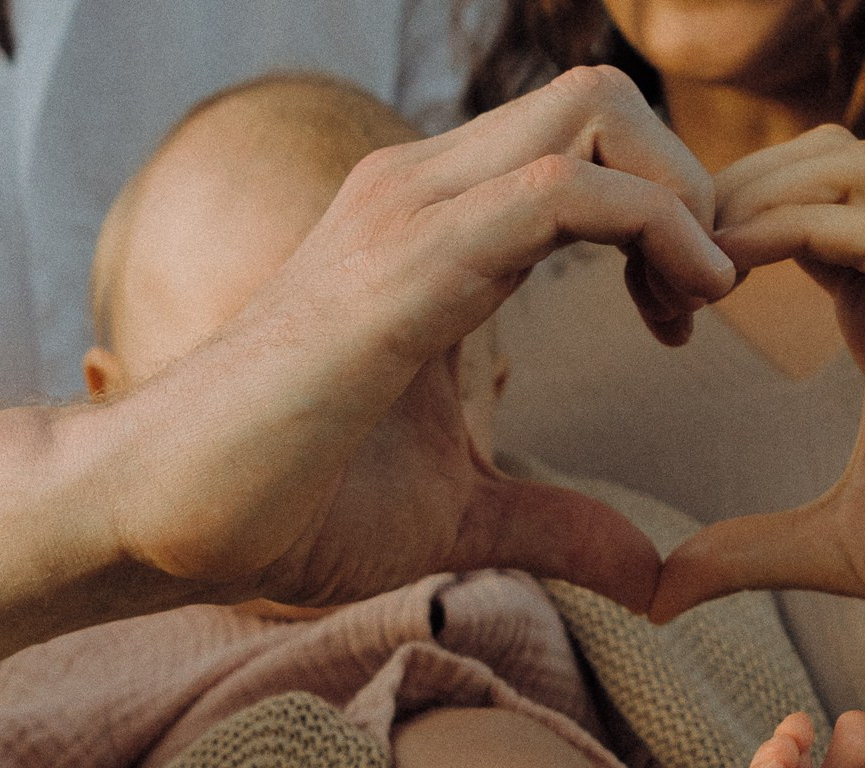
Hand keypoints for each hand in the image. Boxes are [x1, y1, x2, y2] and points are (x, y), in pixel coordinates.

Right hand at [87, 66, 736, 616]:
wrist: (165, 512)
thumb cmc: (285, 504)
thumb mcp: (457, 518)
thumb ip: (554, 526)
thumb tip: (650, 576)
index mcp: (429, 227)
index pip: (579, 140)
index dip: (664, 207)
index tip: (683, 314)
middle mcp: (419, 191)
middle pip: (599, 94)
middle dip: (686, 179)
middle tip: (699, 297)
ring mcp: (408, 212)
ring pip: (592, 113)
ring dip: (680, 196)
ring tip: (694, 303)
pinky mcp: (407, 263)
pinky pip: (564, 191)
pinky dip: (653, 227)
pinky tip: (678, 310)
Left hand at [648, 127, 864, 702]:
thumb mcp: (837, 551)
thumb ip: (746, 554)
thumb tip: (654, 592)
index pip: (797, 211)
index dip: (712, 234)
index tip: (650, 305)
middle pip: (818, 162)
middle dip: (724, 192)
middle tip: (653, 268)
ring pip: (854, 171)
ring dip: (754, 195)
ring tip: (686, 263)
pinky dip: (798, 232)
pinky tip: (731, 275)